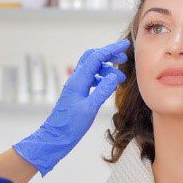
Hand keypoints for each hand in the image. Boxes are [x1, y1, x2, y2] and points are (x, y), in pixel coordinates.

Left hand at [13, 39, 129, 174]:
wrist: (56, 137)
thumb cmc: (70, 125)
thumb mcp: (89, 109)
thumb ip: (102, 91)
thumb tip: (114, 76)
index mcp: (78, 81)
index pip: (96, 57)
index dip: (111, 49)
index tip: (125, 45)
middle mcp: (76, 80)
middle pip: (92, 58)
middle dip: (108, 55)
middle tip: (124, 59)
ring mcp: (76, 86)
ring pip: (92, 68)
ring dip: (107, 69)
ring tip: (120, 79)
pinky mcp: (77, 93)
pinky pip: (90, 79)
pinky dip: (101, 78)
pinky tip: (108, 86)